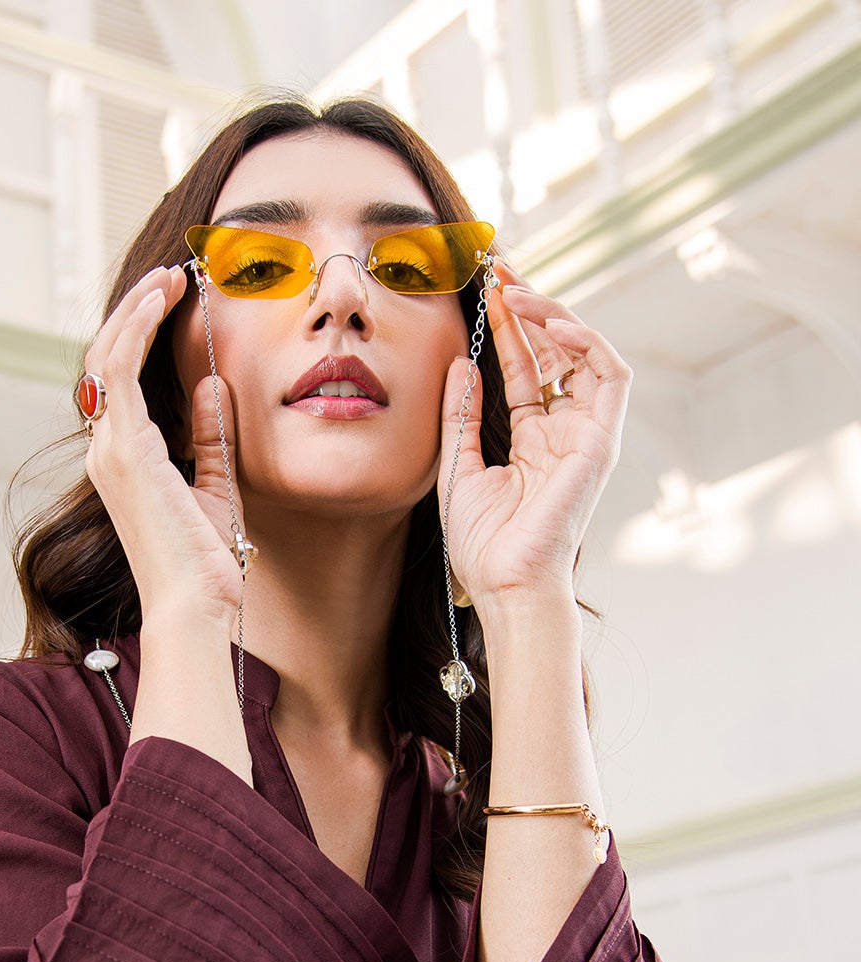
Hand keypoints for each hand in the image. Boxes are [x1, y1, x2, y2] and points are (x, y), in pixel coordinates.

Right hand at [81, 264, 249, 624]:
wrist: (196, 603)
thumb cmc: (205, 562)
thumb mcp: (216, 485)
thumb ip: (211, 436)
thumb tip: (213, 384)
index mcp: (123, 460)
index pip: (120, 383)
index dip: (141, 336)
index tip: (174, 302)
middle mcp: (106, 450)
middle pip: (105, 361)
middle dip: (136, 313)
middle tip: (172, 277)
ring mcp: (109, 449)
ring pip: (105, 356)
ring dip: (135, 310)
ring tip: (169, 278)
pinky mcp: (124, 449)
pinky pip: (118, 368)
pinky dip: (137, 327)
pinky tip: (162, 300)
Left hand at [438, 258, 631, 619]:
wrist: (506, 583)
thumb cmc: (484, 543)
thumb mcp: (458, 466)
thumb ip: (462, 415)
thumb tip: (461, 364)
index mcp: (533, 439)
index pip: (527, 367)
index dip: (510, 327)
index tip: (487, 289)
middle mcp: (565, 431)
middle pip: (557, 352)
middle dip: (532, 307)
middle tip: (500, 271)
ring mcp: (586, 435)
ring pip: (586, 354)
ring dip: (555, 316)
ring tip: (517, 292)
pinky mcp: (601, 441)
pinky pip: (609, 376)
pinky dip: (587, 343)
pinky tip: (552, 324)